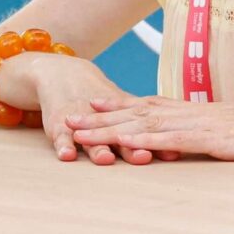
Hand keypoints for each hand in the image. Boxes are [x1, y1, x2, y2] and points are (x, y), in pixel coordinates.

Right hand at [1, 53, 159, 165]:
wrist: (64, 75)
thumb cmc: (99, 97)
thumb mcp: (122, 109)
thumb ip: (145, 129)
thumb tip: (175, 148)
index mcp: (123, 116)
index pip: (143, 130)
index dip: (157, 141)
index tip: (172, 153)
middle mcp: (104, 118)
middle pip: (119, 133)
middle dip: (131, 146)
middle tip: (143, 157)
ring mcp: (81, 121)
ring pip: (91, 136)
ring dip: (99, 147)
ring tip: (106, 158)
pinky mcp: (58, 124)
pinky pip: (60, 136)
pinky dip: (63, 145)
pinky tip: (66, 155)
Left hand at [66, 94, 233, 161]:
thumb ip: (227, 138)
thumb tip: (218, 145)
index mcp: (205, 113)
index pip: (155, 105)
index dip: (122, 105)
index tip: (95, 103)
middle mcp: (197, 114)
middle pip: (140, 112)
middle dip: (103, 116)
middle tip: (70, 115)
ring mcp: (203, 125)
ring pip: (146, 123)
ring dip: (110, 127)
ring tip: (79, 129)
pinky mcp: (214, 139)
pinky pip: (172, 139)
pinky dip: (143, 138)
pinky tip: (121, 140)